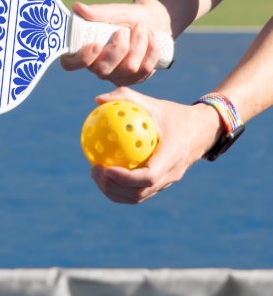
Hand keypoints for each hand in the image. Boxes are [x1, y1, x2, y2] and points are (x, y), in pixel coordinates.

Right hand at [61, 1, 170, 85]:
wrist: (151, 21)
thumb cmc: (126, 16)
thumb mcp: (114, 11)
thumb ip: (97, 12)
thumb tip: (77, 7)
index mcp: (83, 50)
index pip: (70, 64)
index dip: (81, 59)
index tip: (96, 44)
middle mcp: (96, 67)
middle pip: (103, 70)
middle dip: (119, 48)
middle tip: (124, 30)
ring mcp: (115, 76)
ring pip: (128, 68)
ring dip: (138, 44)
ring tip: (141, 27)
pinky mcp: (134, 79)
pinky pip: (144, 70)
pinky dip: (151, 50)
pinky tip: (152, 36)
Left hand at [89, 87, 223, 203]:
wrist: (202, 130)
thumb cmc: (174, 114)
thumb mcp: (153, 103)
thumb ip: (126, 98)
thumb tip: (97, 100)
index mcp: (172, 156)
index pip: (148, 177)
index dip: (125, 178)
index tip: (105, 168)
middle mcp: (171, 174)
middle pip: (139, 193)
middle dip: (113, 187)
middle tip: (94, 170)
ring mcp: (167, 182)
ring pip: (138, 197)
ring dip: (114, 191)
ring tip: (95, 174)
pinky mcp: (162, 184)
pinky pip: (139, 192)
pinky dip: (120, 188)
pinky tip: (104, 173)